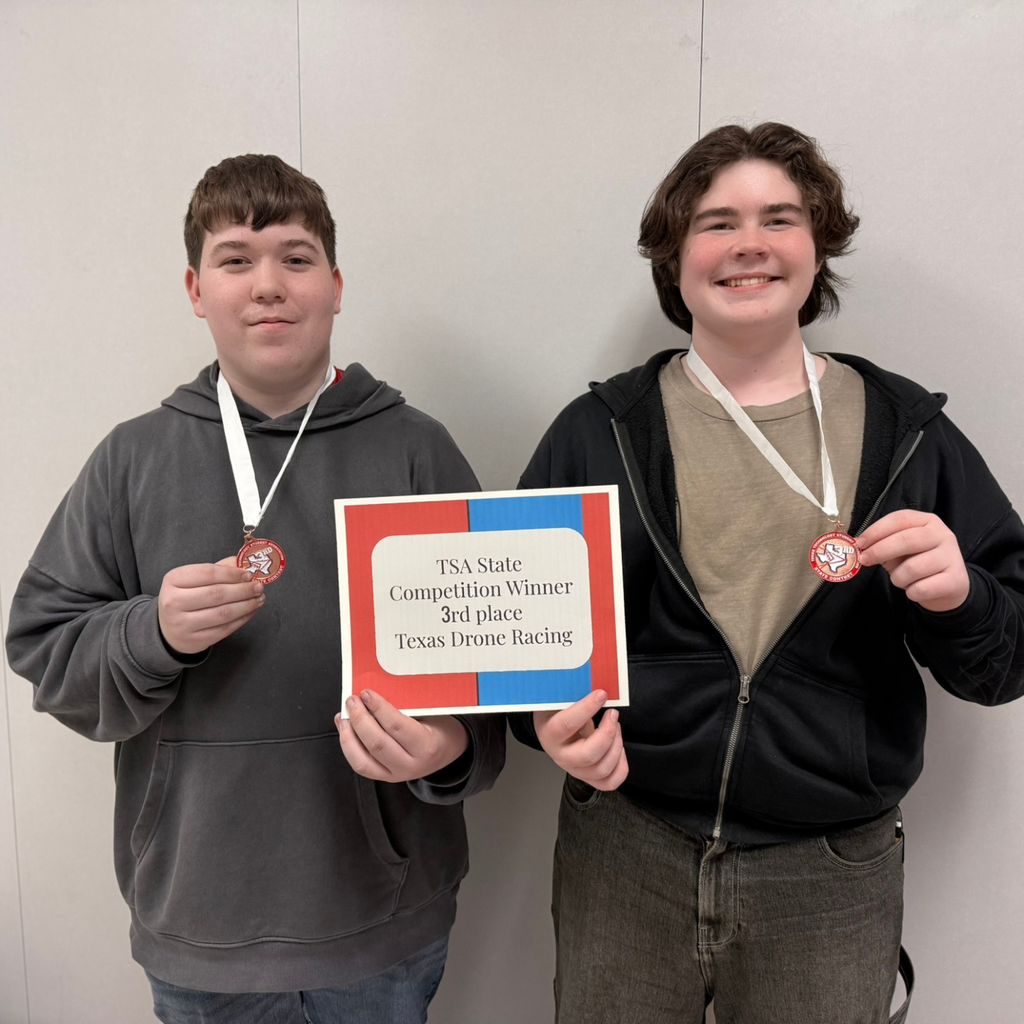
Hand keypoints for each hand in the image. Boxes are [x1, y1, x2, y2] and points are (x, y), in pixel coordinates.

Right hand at [158, 556, 265, 654]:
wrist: (169, 629)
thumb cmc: (186, 597)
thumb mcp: (194, 579)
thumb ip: (219, 568)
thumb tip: (244, 563)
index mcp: (173, 580)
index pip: (208, 572)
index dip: (232, 573)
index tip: (249, 574)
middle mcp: (173, 602)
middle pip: (217, 594)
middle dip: (243, 590)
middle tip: (259, 587)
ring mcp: (182, 624)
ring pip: (223, 613)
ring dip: (246, 605)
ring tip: (259, 598)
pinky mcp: (195, 640)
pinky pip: (225, 629)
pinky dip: (242, 619)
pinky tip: (251, 611)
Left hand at [336, 690, 469, 782]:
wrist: (447, 750)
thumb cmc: (438, 727)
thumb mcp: (430, 713)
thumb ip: (405, 706)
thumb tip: (373, 695)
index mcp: (426, 745)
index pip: (396, 726)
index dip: (378, 708)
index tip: (366, 693)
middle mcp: (411, 765)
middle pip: (377, 744)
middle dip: (359, 719)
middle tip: (352, 701)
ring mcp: (396, 775)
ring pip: (363, 760)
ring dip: (348, 736)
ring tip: (344, 716)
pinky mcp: (385, 778)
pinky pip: (361, 766)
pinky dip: (349, 748)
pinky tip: (346, 731)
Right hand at [534, 689, 627, 790]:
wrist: (553, 725)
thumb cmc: (558, 709)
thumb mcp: (559, 697)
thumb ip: (572, 691)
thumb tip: (594, 679)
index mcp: (549, 733)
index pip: (566, 725)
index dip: (586, 709)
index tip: (601, 694)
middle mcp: (560, 755)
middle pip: (587, 755)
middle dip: (607, 734)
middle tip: (613, 714)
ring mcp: (574, 769)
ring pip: (601, 769)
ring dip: (616, 746)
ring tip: (615, 725)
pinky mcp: (588, 776)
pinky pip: (608, 782)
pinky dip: (621, 766)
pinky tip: (619, 747)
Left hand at [857, 510, 969, 611]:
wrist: (949, 587)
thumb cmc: (918, 563)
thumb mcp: (901, 549)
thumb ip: (883, 544)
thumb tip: (859, 547)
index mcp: (928, 521)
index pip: (899, 519)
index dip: (876, 531)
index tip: (859, 543)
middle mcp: (943, 535)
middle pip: (906, 540)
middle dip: (880, 551)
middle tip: (864, 560)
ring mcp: (951, 557)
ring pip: (913, 568)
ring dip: (897, 577)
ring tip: (899, 579)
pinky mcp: (955, 579)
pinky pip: (922, 588)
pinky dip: (911, 592)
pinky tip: (913, 590)